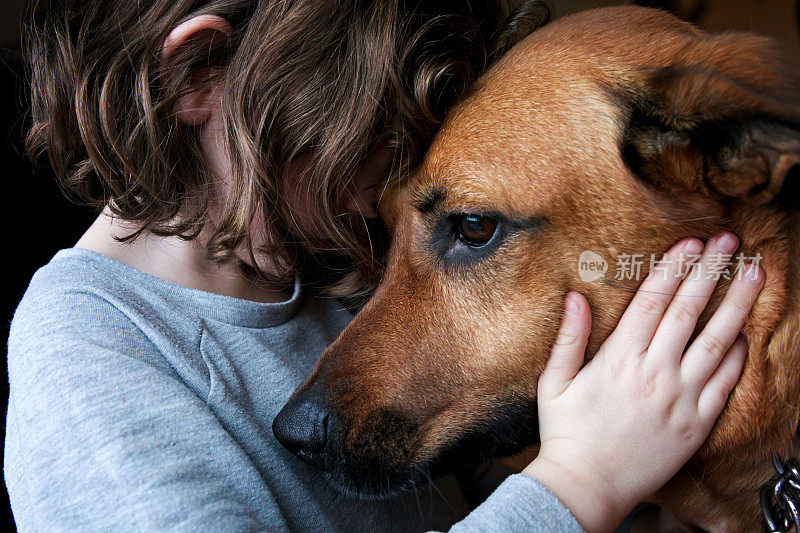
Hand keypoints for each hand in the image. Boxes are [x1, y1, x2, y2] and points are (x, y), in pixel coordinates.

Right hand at [523, 233, 763, 531]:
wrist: (588, 485)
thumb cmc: (567, 434)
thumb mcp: (555, 383)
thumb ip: (568, 338)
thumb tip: (575, 296)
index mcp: (619, 359)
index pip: (652, 301)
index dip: (673, 267)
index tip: (691, 242)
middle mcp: (655, 373)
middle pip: (688, 311)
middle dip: (711, 271)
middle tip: (729, 242)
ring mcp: (681, 398)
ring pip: (717, 342)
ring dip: (738, 304)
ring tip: (755, 274)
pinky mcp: (697, 423)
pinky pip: (726, 383)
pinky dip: (738, 356)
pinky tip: (745, 335)